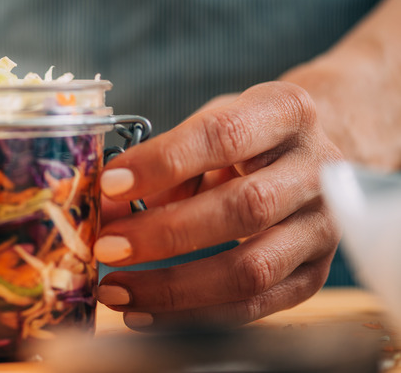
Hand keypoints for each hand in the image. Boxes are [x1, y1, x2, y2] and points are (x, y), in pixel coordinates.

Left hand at [95, 81, 342, 329]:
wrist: (308, 159)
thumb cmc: (243, 140)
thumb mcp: (205, 131)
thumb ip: (160, 166)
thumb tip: (105, 209)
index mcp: (285, 112)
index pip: (223, 135)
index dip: (162, 162)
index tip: (109, 185)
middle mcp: (318, 169)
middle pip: (244, 208)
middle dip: (164, 233)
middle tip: (106, 247)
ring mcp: (323, 227)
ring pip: (252, 269)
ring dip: (173, 287)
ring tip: (116, 291)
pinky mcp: (315, 275)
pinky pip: (254, 306)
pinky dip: (192, 315)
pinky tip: (144, 312)